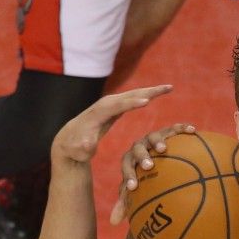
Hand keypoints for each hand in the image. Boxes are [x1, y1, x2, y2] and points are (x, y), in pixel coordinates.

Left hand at [51, 85, 172, 165]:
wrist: (69, 140)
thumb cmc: (74, 148)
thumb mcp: (77, 150)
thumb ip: (83, 147)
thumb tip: (88, 144)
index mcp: (98, 114)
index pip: (117, 106)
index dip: (131, 104)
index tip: (147, 102)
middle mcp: (105, 105)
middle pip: (129, 95)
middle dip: (148, 91)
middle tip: (167, 88)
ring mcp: (110, 104)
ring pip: (133, 95)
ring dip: (151, 91)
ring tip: (168, 88)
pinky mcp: (115, 107)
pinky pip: (133, 100)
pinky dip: (146, 95)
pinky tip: (158, 95)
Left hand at [110, 122, 196, 225]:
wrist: (153, 160)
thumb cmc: (143, 179)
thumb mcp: (133, 192)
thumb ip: (124, 204)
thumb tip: (113, 223)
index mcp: (130, 160)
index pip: (126, 166)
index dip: (129, 175)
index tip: (133, 187)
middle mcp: (140, 147)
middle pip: (138, 149)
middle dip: (142, 156)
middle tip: (148, 166)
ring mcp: (153, 138)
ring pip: (154, 136)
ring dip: (158, 140)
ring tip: (164, 148)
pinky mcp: (167, 132)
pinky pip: (174, 129)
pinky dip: (182, 128)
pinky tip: (193, 130)